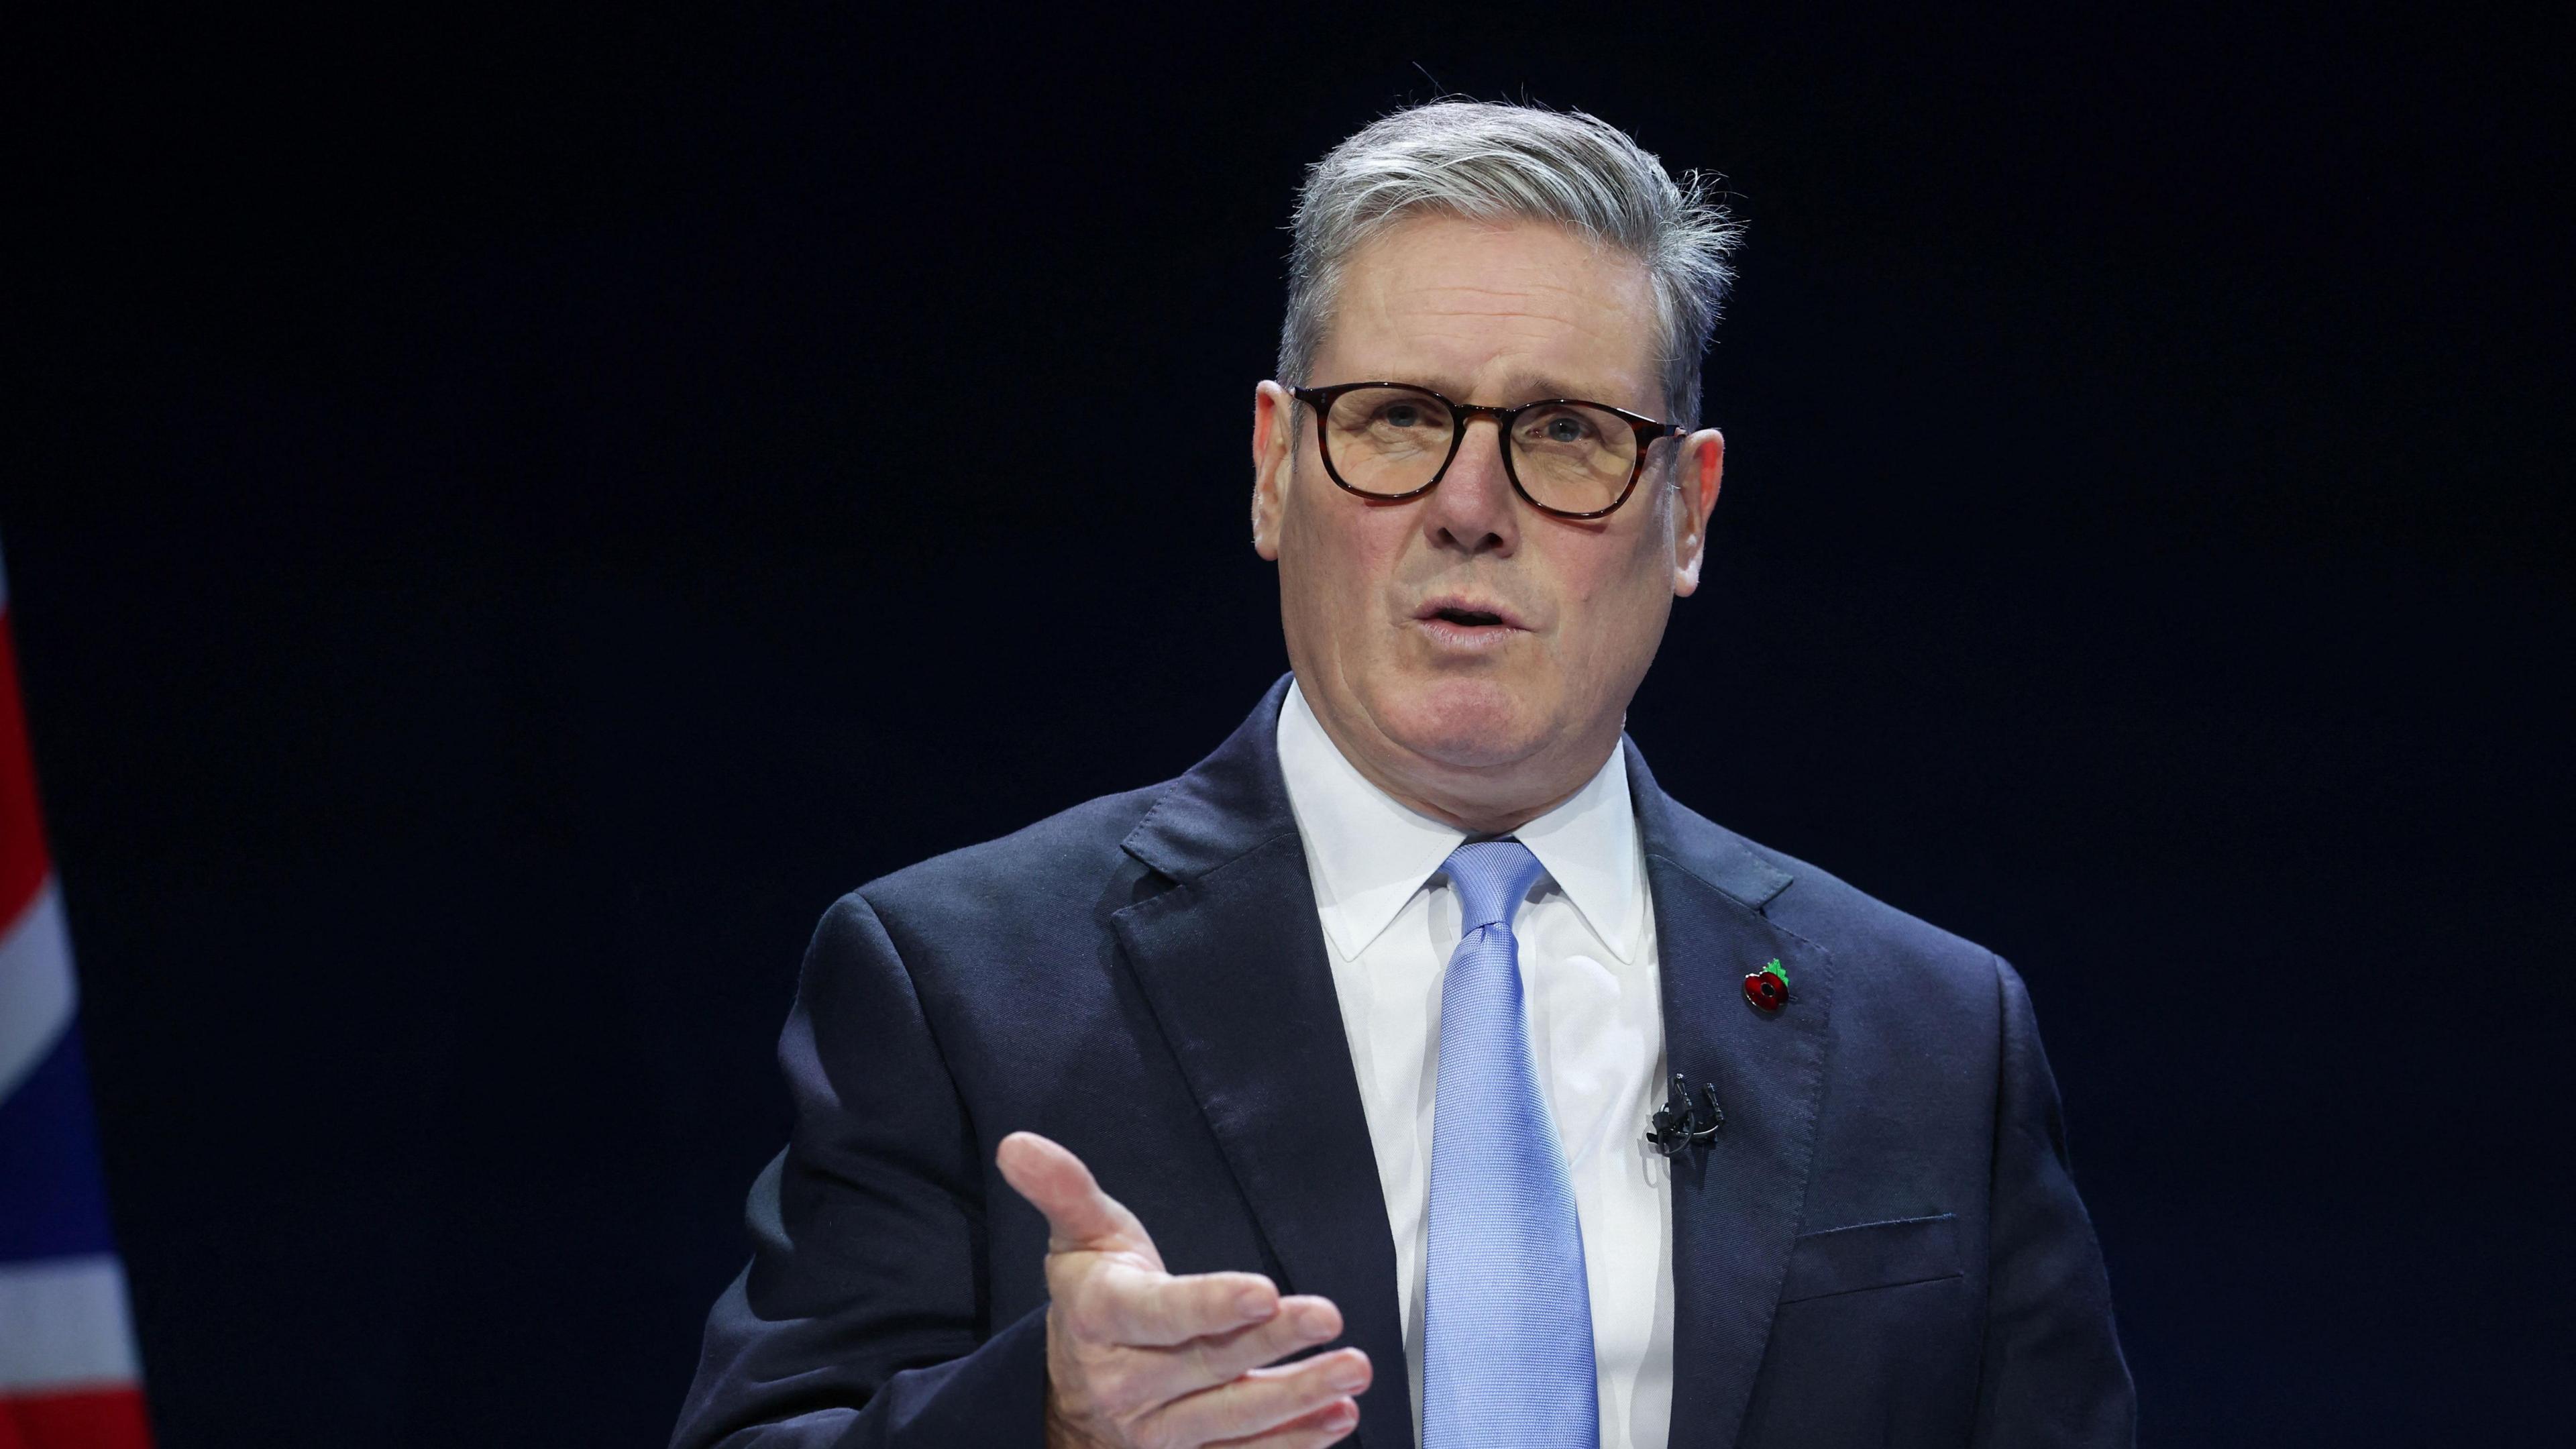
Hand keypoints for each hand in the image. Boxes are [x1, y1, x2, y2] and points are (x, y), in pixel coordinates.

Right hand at [996, 1131, 1368, 1448]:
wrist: (1071, 1386)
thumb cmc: (1095, 1295)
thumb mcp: (1079, 1237)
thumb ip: (1063, 1189)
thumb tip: (1018, 1144)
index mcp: (1101, 1317)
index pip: (1159, 1313)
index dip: (1211, 1304)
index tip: (1264, 1290)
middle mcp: (1125, 1381)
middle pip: (1207, 1364)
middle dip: (1272, 1342)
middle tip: (1328, 1317)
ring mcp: (1156, 1428)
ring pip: (1231, 1418)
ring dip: (1298, 1397)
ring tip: (1352, 1370)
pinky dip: (1292, 1442)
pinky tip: (1338, 1417)